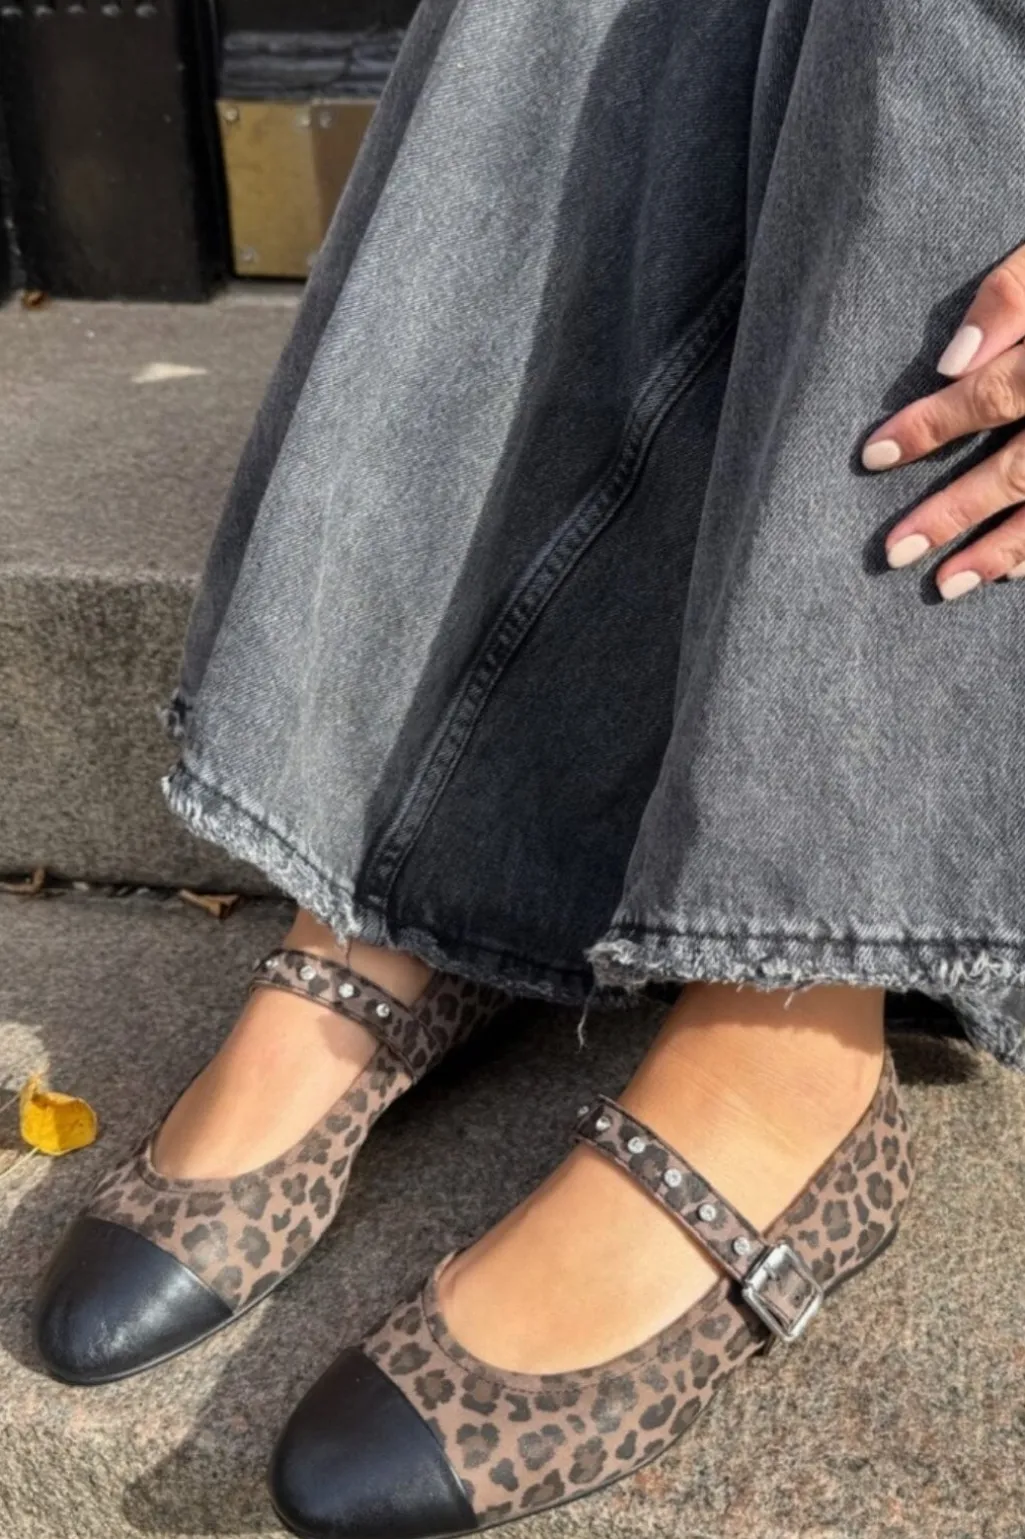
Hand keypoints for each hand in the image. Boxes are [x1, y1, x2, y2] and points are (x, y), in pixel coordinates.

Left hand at [862, 245, 1024, 599]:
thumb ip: (1016, 294)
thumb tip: (954, 361)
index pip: (995, 394)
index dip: (931, 426)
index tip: (872, 456)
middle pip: (1020, 470)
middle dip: (955, 513)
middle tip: (894, 551)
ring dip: (1002, 552)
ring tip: (944, 585)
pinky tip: (1011, 573)